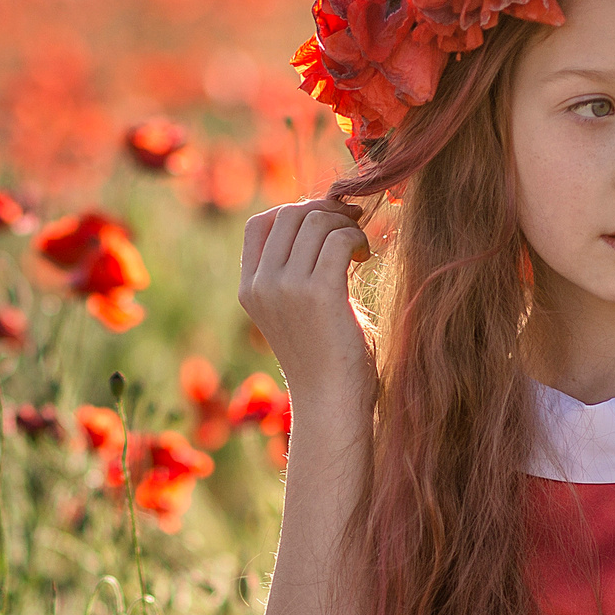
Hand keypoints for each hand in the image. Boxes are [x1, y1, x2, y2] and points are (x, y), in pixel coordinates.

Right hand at [240, 196, 373, 405]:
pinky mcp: (317, 293)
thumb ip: (297, 268)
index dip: (295, 211)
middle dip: (325, 212)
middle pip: (288, 214)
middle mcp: (261, 285)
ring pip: (315, 221)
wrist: (330, 403)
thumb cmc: (323, 359)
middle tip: (351, 228)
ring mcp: (285, 287)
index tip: (326, 223)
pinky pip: (338, 239)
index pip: (260, 223)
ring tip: (359, 249)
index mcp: (249, 288)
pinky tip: (365, 258)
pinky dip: (356, 239)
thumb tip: (323, 216)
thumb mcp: (295, 308)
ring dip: (344, 225)